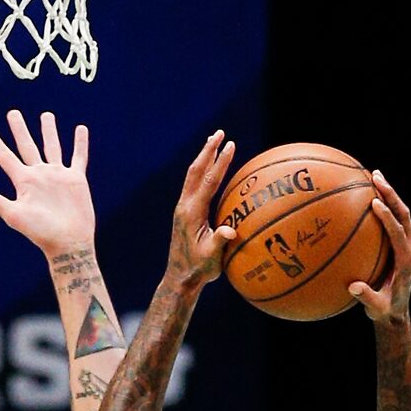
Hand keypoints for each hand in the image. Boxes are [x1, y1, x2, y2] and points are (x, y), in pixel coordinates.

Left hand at [0, 110, 94, 256]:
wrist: (68, 242)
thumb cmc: (40, 232)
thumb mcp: (14, 215)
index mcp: (23, 182)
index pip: (6, 158)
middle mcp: (39, 175)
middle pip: (27, 146)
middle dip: (20, 129)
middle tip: (13, 112)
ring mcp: (58, 176)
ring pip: (52, 146)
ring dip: (49, 130)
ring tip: (46, 115)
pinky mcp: (76, 179)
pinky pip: (78, 156)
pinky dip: (80, 143)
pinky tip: (80, 129)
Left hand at [166, 130, 237, 286]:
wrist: (179, 278)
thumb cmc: (198, 270)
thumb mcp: (211, 260)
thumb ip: (219, 243)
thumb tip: (230, 231)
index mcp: (191, 213)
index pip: (208, 181)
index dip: (220, 162)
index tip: (231, 145)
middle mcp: (185, 206)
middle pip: (196, 171)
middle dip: (208, 150)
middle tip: (220, 132)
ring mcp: (183, 208)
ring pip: (193, 175)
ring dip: (204, 157)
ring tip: (214, 141)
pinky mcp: (184, 212)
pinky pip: (194, 185)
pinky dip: (203, 171)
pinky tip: (211, 168)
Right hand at [348, 172, 410, 321]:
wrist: (396, 313)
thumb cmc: (384, 311)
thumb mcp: (376, 309)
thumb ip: (367, 298)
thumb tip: (354, 287)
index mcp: (406, 261)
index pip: (399, 234)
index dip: (389, 218)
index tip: (376, 203)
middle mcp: (409, 248)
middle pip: (404, 215)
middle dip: (391, 195)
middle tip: (376, 177)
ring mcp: (406, 244)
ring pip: (401, 213)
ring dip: (389, 194)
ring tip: (374, 175)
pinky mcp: (400, 244)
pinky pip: (392, 220)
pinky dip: (382, 204)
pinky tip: (364, 194)